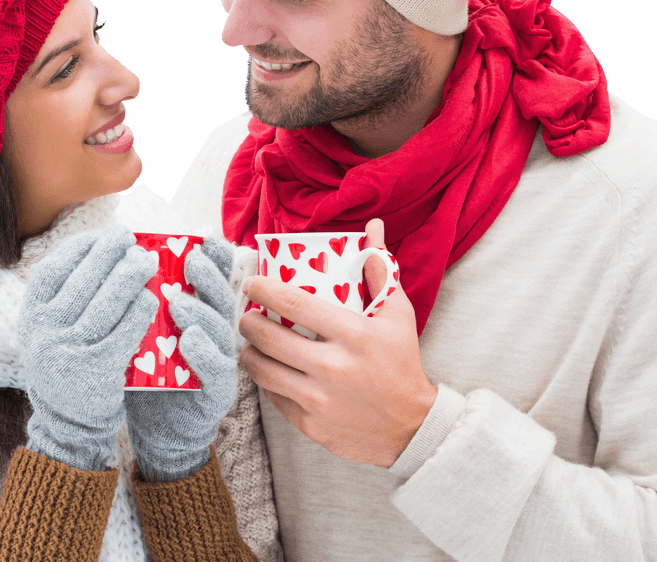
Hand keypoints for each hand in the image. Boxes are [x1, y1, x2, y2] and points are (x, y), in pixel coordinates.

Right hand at [18, 225, 158, 469]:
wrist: (68, 425)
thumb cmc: (67, 363)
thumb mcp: (49, 332)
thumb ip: (61, 297)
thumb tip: (96, 246)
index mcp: (29, 320)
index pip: (53, 271)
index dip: (79, 248)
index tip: (102, 234)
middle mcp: (44, 335)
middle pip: (83, 282)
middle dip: (110, 254)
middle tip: (131, 239)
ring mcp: (69, 354)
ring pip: (105, 303)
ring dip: (129, 276)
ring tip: (147, 261)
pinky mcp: (96, 372)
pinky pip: (124, 331)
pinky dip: (140, 310)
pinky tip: (152, 297)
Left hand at [125, 237, 238, 481]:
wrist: (160, 429)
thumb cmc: (152, 373)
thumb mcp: (148, 332)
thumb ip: (148, 303)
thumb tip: (124, 260)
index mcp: (203, 315)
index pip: (214, 281)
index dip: (216, 259)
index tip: (206, 238)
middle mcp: (218, 334)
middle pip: (221, 300)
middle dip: (209, 277)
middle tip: (191, 260)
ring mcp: (221, 362)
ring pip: (219, 332)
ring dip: (201, 313)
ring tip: (178, 301)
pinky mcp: (218, 392)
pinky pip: (216, 369)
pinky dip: (203, 353)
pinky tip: (189, 340)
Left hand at [238, 219, 437, 466]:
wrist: (412, 428)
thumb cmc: (402, 363)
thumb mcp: (397, 315)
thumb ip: (380, 269)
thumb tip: (373, 227)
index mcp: (354, 334)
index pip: (294, 303)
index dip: (263, 290)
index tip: (251, 284)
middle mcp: (333, 367)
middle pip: (268, 337)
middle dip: (247, 322)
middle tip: (245, 315)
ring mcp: (320, 399)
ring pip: (262, 370)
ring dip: (248, 352)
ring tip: (249, 342)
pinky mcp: (310, 425)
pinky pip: (273, 397)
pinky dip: (265, 381)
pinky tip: (268, 369)